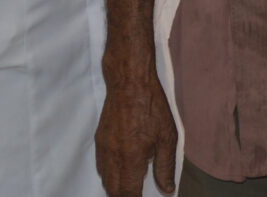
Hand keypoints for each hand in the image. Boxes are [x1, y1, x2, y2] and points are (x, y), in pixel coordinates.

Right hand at [96, 72, 178, 196]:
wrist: (129, 82)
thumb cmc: (152, 107)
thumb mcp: (167, 137)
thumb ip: (165, 167)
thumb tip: (167, 189)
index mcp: (131, 159)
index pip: (127, 193)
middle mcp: (113, 157)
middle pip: (113, 190)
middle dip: (123, 196)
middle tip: (136, 194)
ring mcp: (104, 148)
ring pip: (105, 178)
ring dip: (115, 187)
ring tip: (129, 187)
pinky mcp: (99, 138)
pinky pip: (101, 165)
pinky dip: (109, 174)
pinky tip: (120, 170)